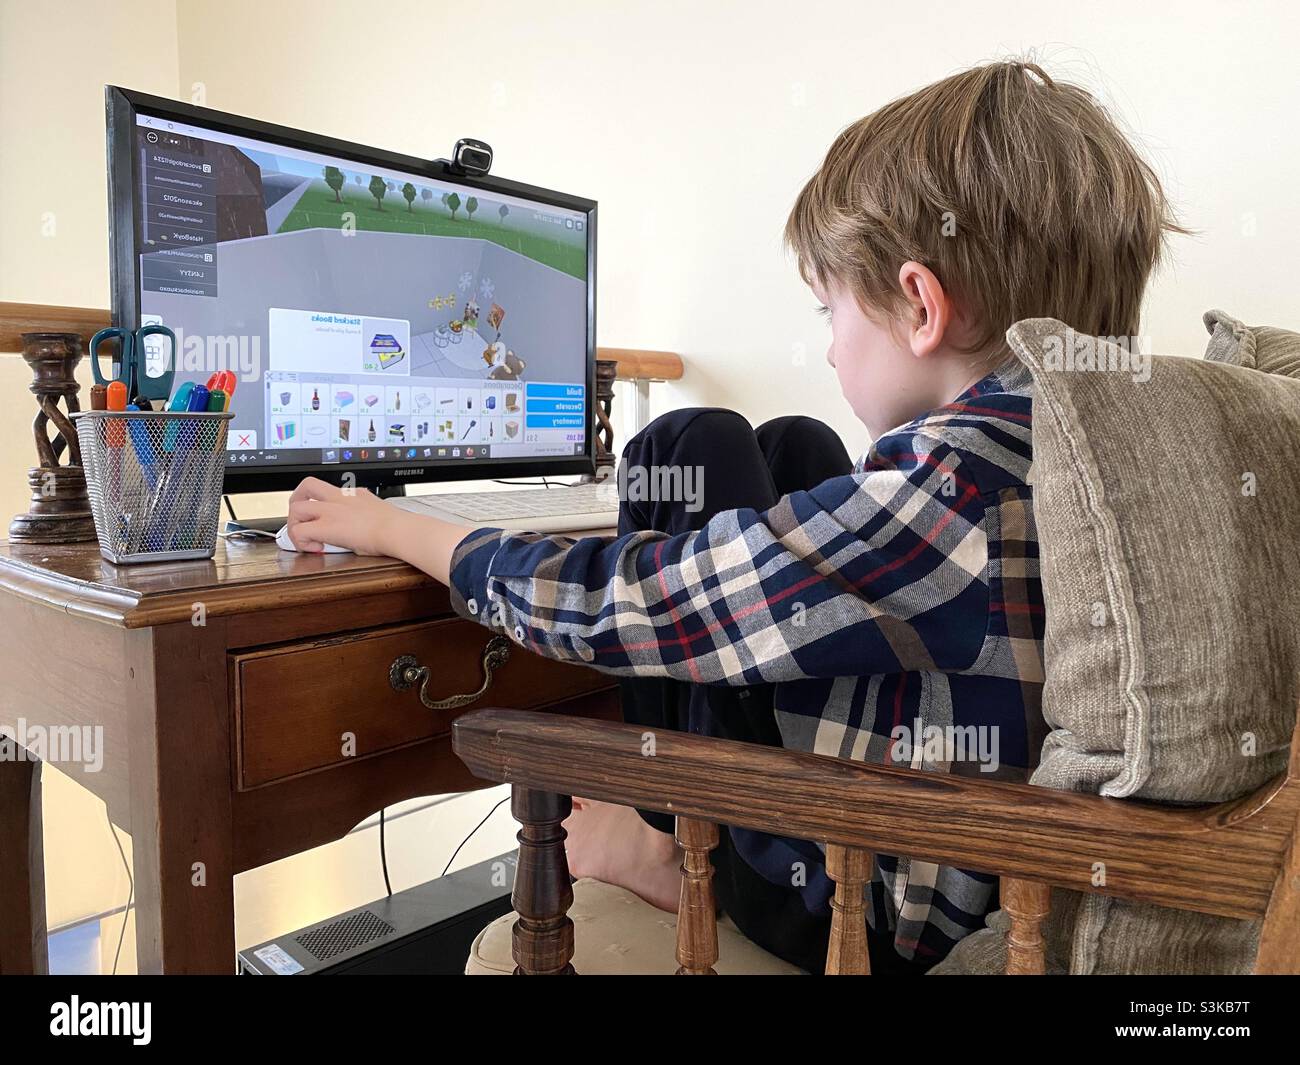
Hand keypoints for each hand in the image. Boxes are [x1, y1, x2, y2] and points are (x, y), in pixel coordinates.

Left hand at [286, 476, 403, 555]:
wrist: (397, 530)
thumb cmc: (396, 526)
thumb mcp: (380, 512)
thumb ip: (369, 516)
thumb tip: (367, 528)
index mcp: (353, 494)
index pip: (328, 489)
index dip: (320, 503)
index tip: (324, 517)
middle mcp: (338, 497)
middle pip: (306, 486)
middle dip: (298, 503)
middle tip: (302, 521)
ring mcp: (330, 510)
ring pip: (296, 507)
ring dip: (295, 524)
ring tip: (306, 539)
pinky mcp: (326, 527)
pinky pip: (299, 531)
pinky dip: (301, 542)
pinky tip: (315, 548)